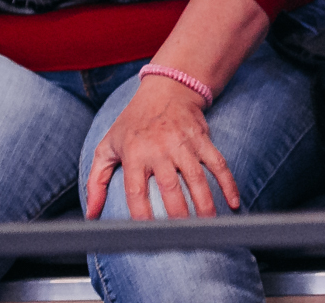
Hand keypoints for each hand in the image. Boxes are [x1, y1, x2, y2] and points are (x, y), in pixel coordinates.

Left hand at [84, 74, 239, 219]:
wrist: (167, 88)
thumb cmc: (133, 123)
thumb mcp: (107, 146)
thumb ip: (96, 181)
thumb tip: (91, 214)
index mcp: (134, 153)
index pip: (136, 190)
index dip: (141, 213)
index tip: (147, 233)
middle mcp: (159, 149)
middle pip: (170, 187)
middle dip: (178, 214)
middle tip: (182, 235)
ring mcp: (183, 143)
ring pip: (196, 177)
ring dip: (204, 202)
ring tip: (207, 224)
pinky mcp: (202, 139)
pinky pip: (218, 163)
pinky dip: (228, 183)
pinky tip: (233, 202)